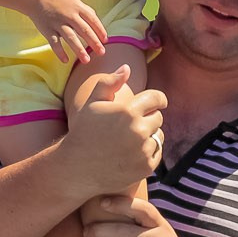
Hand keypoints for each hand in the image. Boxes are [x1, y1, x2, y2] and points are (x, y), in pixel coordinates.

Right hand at [31, 0, 108, 64]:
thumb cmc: (59, 0)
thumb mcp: (74, 1)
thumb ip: (86, 11)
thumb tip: (98, 23)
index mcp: (78, 7)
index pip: (92, 20)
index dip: (100, 31)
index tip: (106, 41)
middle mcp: (69, 15)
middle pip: (84, 30)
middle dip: (94, 42)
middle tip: (102, 53)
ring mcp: (58, 23)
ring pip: (70, 37)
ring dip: (79, 49)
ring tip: (86, 60)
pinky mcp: (47, 29)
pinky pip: (54, 42)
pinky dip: (60, 52)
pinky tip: (65, 60)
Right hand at [63, 71, 164, 195]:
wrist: (77, 168)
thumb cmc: (83, 132)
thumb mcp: (91, 103)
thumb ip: (109, 82)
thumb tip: (127, 67)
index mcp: (128, 111)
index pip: (156, 98)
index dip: (159, 99)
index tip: (160, 102)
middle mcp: (139, 130)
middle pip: (158, 118)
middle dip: (148, 118)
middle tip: (134, 123)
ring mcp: (143, 150)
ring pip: (158, 136)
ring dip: (149, 135)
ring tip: (132, 138)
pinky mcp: (146, 167)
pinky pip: (156, 153)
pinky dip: (149, 151)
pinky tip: (133, 152)